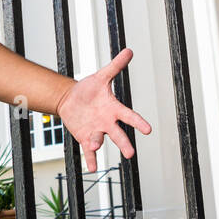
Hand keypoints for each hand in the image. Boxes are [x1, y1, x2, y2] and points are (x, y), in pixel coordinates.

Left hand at [55, 47, 152, 172]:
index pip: (129, 116)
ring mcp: (97, 132)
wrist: (70, 99)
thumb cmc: (88, 89)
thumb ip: (115, 66)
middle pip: (118, 134)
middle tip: (130, 153)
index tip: (148, 129)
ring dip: (98, 143)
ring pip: (100, 140)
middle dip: (124, 143)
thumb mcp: (101, 76)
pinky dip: (91, 160)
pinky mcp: (85, 138)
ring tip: (94, 144)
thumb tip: (129, 50)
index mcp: (114, 109)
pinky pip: (90, 151)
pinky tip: (92, 168)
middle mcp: (108, 123)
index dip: (138, 123)